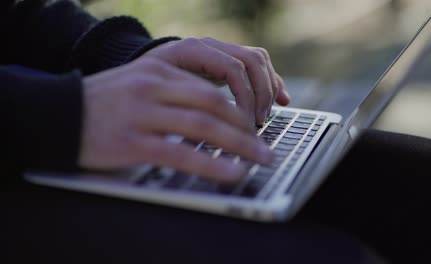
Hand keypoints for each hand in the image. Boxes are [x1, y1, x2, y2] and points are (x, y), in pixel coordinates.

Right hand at [79, 57, 272, 181]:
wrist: (59, 114)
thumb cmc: (106, 104)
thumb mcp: (141, 85)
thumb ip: (175, 93)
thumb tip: (216, 114)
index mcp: (159, 70)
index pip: (211, 86)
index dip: (241, 106)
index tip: (256, 123)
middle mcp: (153, 86)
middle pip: (213, 103)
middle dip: (246, 127)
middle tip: (266, 145)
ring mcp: (142, 113)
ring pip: (201, 125)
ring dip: (238, 144)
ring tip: (260, 159)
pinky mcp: (131, 141)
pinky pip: (179, 153)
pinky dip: (210, 164)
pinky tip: (230, 172)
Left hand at [142, 37, 290, 125]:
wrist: (142, 74)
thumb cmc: (147, 88)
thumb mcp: (158, 95)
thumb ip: (184, 103)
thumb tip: (211, 128)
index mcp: (193, 50)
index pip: (233, 67)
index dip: (245, 96)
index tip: (245, 123)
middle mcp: (211, 46)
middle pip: (251, 60)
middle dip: (261, 94)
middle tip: (258, 122)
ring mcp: (221, 52)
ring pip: (259, 61)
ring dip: (268, 89)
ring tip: (265, 116)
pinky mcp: (228, 63)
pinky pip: (258, 67)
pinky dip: (272, 84)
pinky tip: (282, 100)